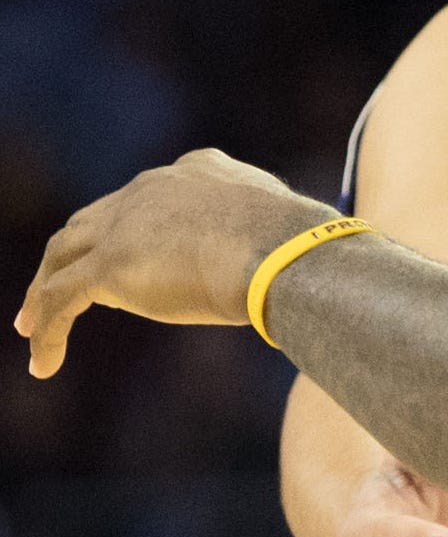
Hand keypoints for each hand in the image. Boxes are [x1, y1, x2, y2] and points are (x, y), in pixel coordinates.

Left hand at [14, 150, 327, 377]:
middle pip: (91, 222)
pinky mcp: (111, 265)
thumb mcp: (296, 238)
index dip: (132, 227)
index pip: (148, 198)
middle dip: (72, 255)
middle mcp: (152, 188)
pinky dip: (48, 332)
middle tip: (60, 285)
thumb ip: (288, 248)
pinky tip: (43, 365)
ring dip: (42, 292)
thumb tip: (329, 276)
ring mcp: (126, 224)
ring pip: (62, 258)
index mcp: (198, 172)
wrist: (289, 250)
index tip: (132, 254)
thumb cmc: (312, 248)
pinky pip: (62, 300)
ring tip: (30, 326)